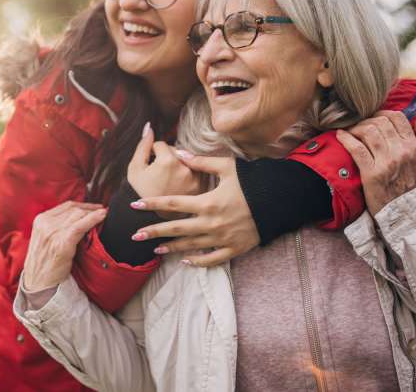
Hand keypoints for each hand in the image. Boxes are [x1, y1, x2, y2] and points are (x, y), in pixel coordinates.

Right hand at [22, 201, 106, 291]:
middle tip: (103, 210)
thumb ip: (56, 227)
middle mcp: (45, 224)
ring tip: (105, 214)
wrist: (38, 284)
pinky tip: (102, 216)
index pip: (66, 206)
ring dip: (94, 213)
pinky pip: (80, 226)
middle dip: (91, 209)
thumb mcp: (45, 240)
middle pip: (73, 209)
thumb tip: (78, 219)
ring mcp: (52, 232)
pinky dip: (93, 219)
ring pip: (78, 215)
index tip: (95, 207)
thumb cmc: (44, 264)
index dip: (83, 205)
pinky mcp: (61, 243)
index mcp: (40, 220)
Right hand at [127, 122, 202, 217]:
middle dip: (168, 158)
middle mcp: (185, 167)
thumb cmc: (140, 192)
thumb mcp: (135, 169)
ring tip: (169, 179)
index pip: (162, 145)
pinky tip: (178, 184)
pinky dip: (188, 174)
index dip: (153, 154)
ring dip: (179, 165)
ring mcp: (195, 178)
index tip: (151, 166)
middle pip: (177, 151)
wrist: (151, 218)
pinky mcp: (201, 187)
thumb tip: (149, 126)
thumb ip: (143, 146)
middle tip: (160, 174)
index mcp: (168, 161)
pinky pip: (196, 172)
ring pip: (188, 160)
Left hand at [129, 155, 258, 266]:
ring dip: (171, 248)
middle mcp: (211, 223)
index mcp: (207, 202)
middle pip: (176, 229)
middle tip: (134, 236)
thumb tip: (179, 153)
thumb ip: (201, 162)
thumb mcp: (228, 167)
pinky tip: (185, 261)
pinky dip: (197, 262)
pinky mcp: (234, 248)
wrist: (281, 202)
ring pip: (190, 246)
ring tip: (154, 250)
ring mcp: (222, 238)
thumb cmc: (254, 182)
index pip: (172, 204)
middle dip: (153, 232)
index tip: (134, 205)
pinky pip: (212, 259)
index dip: (151, 204)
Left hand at [336, 110, 415, 215]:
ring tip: (350, 131)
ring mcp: (386, 162)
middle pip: (380, 122)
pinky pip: (356, 148)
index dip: (382, 114)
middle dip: (366, 120)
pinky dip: (346, 138)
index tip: (373, 118)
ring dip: (355, 127)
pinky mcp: (371, 173)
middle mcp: (402, 151)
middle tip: (358, 125)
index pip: (397, 118)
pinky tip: (340, 135)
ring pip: (368, 131)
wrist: (410, 215)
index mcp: (415, 147)